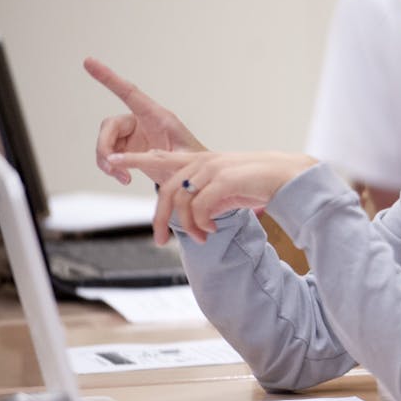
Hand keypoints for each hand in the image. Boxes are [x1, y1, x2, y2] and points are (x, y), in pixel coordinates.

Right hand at [85, 57, 205, 185]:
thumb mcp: (184, 160)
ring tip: (120, 176)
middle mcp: (142, 122)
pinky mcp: (129, 149)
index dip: (109, 77)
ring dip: (107, 160)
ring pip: (106, 141)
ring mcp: (134, 136)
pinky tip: (124, 178)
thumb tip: (129, 160)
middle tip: (111, 166)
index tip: (89, 61)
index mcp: (158, 117)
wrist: (195, 178)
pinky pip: (109, 155)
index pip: (129, 93)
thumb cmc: (195, 163)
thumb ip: (160, 157)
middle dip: (105, 146)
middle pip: (110, 125)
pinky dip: (111, 168)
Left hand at [106, 149, 317, 243]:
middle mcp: (203, 161)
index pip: (161, 159)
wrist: (288, 177)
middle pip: (166, 191)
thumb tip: (193, 216)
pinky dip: (201, 224)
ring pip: (181, 201)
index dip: (136, 159)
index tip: (112, 160)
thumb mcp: (227, 190)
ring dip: (187, 227)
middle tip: (160, 241)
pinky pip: (199, 207)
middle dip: (160, 219)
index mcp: (201, 161)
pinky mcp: (224, 180)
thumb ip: (206, 197)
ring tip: (200, 239)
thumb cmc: (260, 184)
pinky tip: (210, 231)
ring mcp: (212, 169)